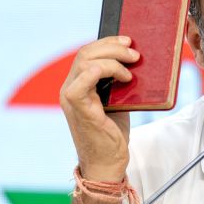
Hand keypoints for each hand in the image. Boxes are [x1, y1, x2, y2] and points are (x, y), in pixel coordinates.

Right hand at [59, 36, 139, 181]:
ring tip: (132, 66)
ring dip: (113, 58)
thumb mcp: (117, 100)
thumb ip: (117, 81)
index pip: (86, 52)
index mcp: (76, 84)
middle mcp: (69, 88)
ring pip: (86, 61)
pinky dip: (104, 70)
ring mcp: (71, 98)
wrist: (107, 163)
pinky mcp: (80, 108)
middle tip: (135, 53)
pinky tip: (123, 77)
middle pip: (85, 53)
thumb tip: (134, 59)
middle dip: (113, 46)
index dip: (107, 42)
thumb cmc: (112, 133)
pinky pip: (85, 79)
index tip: (128, 40)